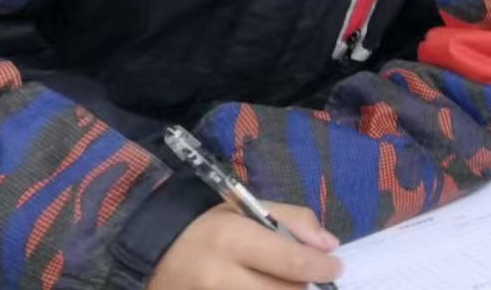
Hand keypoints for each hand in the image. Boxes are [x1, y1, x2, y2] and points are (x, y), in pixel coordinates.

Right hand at [148, 202, 340, 289]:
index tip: (335, 267)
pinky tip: (265, 289)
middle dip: (304, 289)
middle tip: (310, 281)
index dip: (322, 268)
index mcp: (233, 239)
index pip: (290, 262)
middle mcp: (219, 276)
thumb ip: (293, 220)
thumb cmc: (210, 226)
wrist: (155, 252)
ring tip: (284, 284)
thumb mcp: (249, 209)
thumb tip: (329, 246)